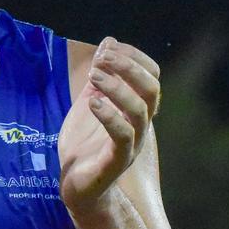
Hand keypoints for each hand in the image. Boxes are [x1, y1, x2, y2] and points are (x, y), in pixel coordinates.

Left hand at [58, 37, 160, 217]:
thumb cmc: (84, 146)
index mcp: (135, 110)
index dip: (135, 57)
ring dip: (117, 87)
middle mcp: (140, 126)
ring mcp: (131, 145)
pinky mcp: (116, 162)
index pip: (152, 76)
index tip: (109, 47)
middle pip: (152, 89)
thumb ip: (99, 76)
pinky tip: (93, 104)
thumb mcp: (88, 103)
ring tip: (94, 76)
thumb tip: (109, 41)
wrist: (76, 187)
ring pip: (140, 111)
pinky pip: (122, 136)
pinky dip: (110, 116)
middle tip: (101, 58)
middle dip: (129, 68)